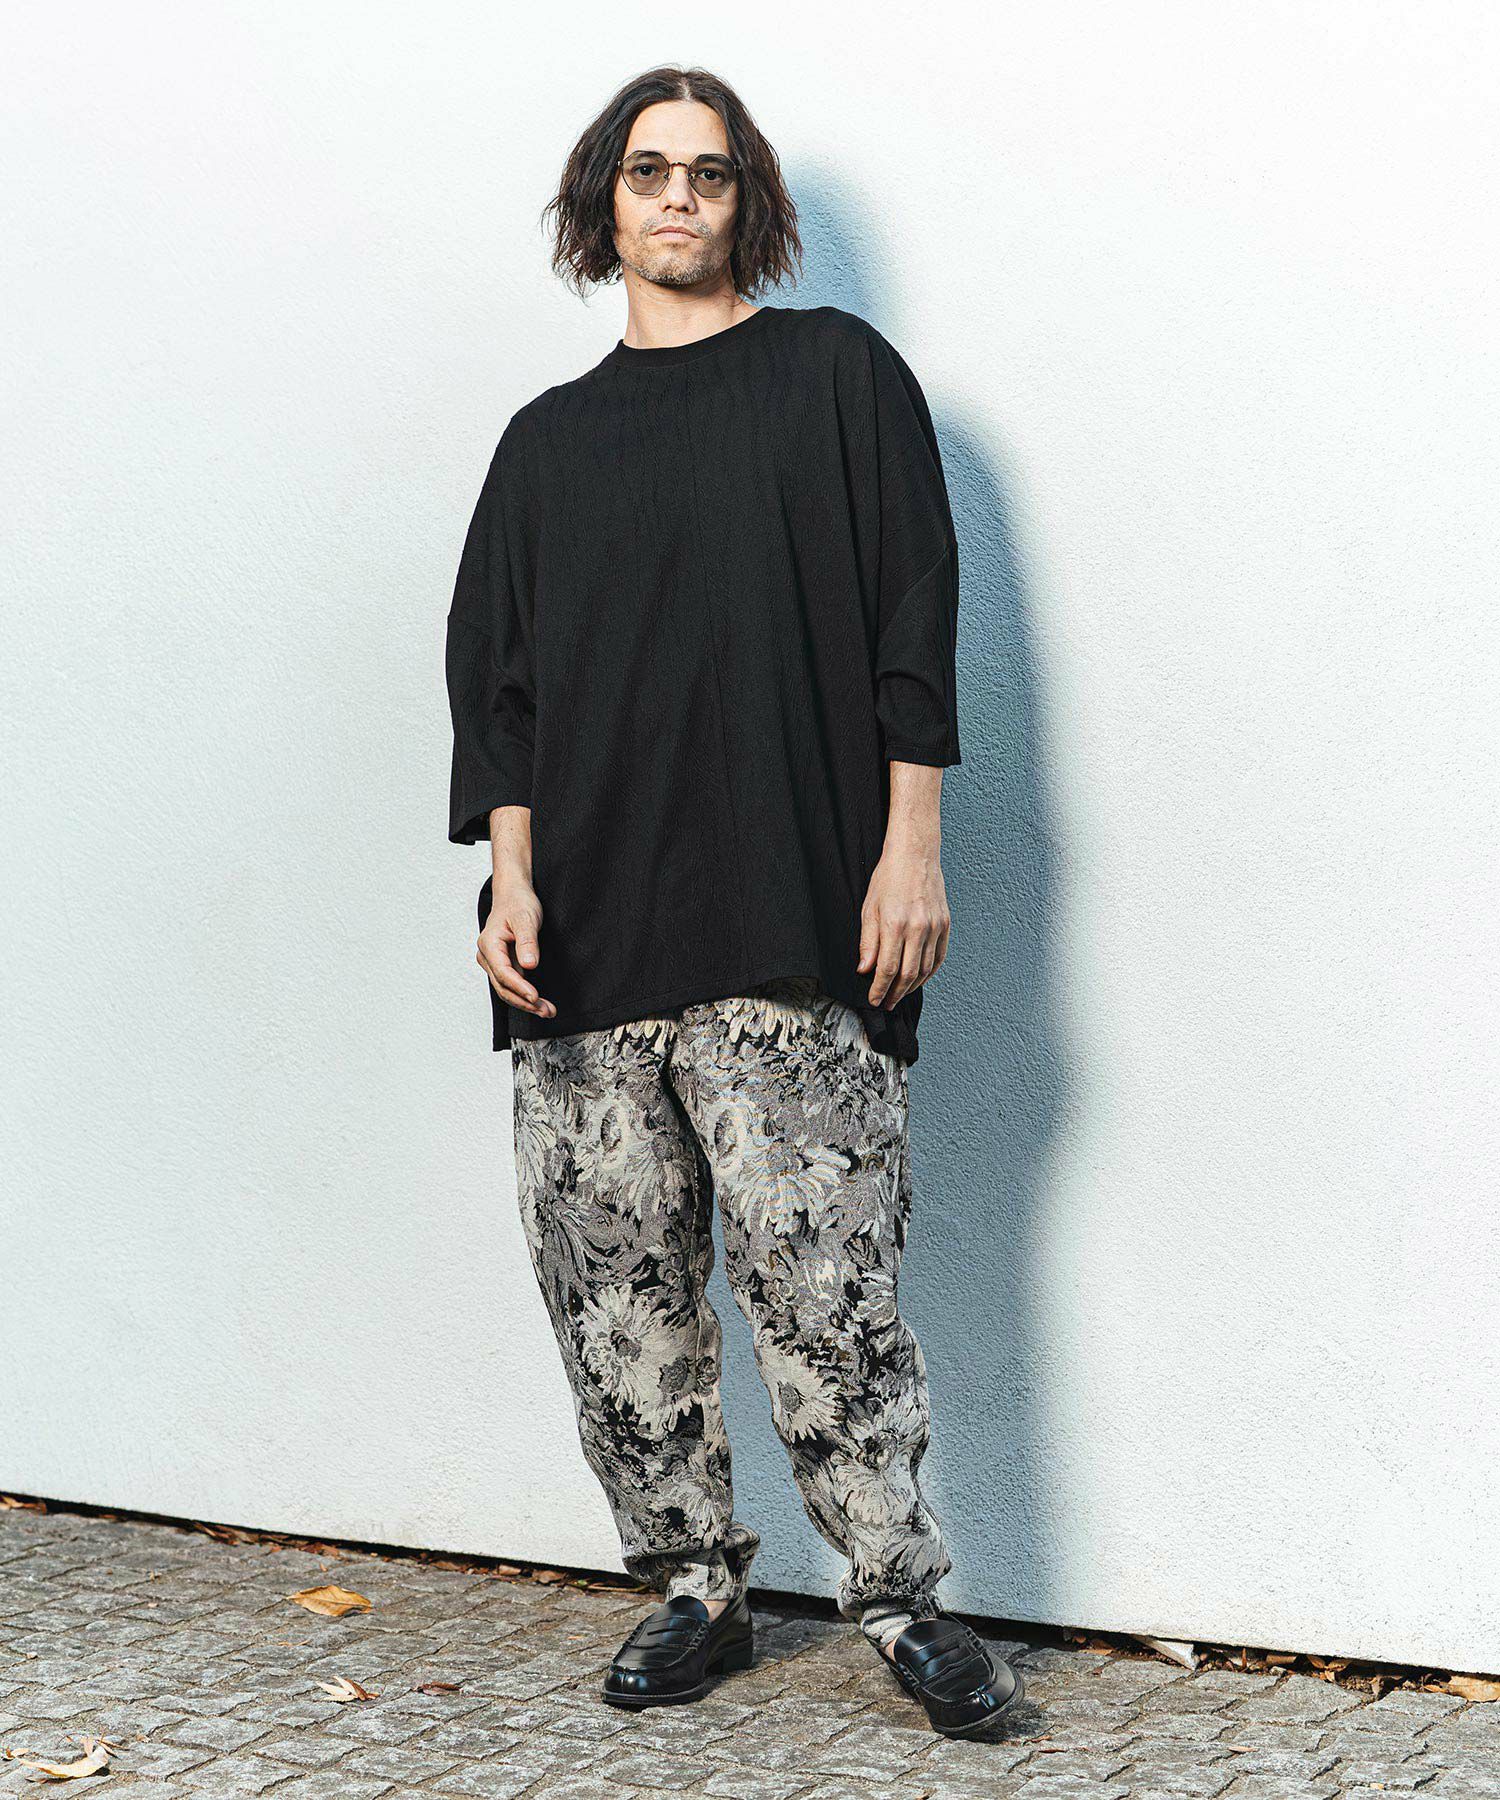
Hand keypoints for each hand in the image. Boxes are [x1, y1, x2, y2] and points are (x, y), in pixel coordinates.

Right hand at [478, 877, 556, 1018]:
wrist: (513, 895)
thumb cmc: (518, 903)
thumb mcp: (526, 918)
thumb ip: (527, 942)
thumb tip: (529, 965)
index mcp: (489, 944)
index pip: (503, 973)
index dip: (519, 987)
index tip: (535, 997)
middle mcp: (487, 956)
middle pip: (503, 987)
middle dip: (524, 1002)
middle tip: (546, 1011)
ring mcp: (493, 962)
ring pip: (507, 990)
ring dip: (526, 1002)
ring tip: (547, 1011)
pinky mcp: (502, 965)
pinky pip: (511, 984)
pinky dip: (524, 994)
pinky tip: (539, 1002)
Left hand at [857, 843, 950, 1009]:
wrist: (915, 855)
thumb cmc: (888, 878)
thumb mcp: (869, 908)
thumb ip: (868, 942)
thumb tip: (865, 970)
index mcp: (895, 924)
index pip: (887, 969)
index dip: (879, 989)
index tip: (874, 1000)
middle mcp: (918, 928)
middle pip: (908, 974)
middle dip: (895, 994)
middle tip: (887, 1004)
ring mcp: (935, 927)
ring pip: (925, 969)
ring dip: (912, 987)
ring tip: (900, 994)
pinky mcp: (945, 924)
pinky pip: (939, 957)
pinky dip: (929, 972)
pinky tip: (919, 979)